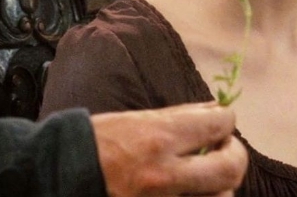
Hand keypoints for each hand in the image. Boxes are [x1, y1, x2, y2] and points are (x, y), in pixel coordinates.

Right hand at [91, 102, 247, 196]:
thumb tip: (216, 108)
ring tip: (208, 174)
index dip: (226, 120)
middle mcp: (165, 175)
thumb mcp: (139, 119)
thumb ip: (182, 115)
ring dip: (221, 183)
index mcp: (159, 138)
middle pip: (230, 167)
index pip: (218, 124)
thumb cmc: (100, 141)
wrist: (61, 176)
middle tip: (225, 148)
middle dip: (235, 153)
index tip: (222, 122)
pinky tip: (194, 189)